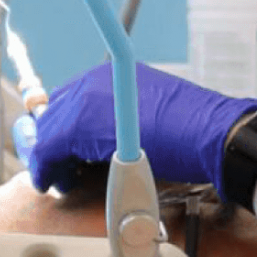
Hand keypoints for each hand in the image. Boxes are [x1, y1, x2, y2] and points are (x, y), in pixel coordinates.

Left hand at [29, 62, 256, 195]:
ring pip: (48, 131)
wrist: (210, 132)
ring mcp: (86, 100)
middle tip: (59, 169)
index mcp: (110, 73)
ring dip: (50, 158)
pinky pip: (49, 149)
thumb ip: (118, 120)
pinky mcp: (81, 126)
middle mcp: (94, 80)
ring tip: (62, 179)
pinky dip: (46, 169)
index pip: (67, 100)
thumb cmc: (191, 128)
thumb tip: (97, 143)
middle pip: (53, 113)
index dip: (60, 128)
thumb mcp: (148, 112)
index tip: (60, 150)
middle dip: (52, 144)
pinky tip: (54, 183)